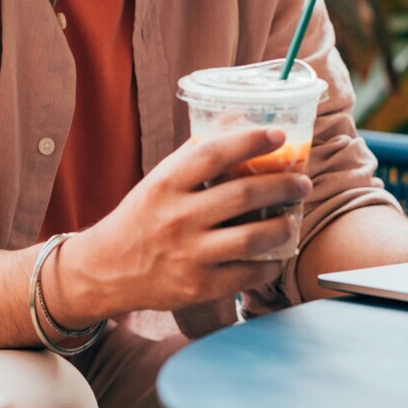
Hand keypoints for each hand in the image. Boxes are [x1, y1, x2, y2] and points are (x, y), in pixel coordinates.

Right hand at [46, 128, 312, 327]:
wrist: (105, 270)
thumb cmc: (141, 217)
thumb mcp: (158, 180)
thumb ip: (195, 156)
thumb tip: (236, 120)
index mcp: (166, 183)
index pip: (214, 154)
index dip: (250, 141)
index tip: (279, 135)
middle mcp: (177, 217)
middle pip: (244, 195)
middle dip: (283, 186)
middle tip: (302, 184)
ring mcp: (188, 254)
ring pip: (252, 237)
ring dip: (283, 226)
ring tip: (292, 219)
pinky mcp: (197, 286)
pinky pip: (246, 274)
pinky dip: (268, 264)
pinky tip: (275, 255)